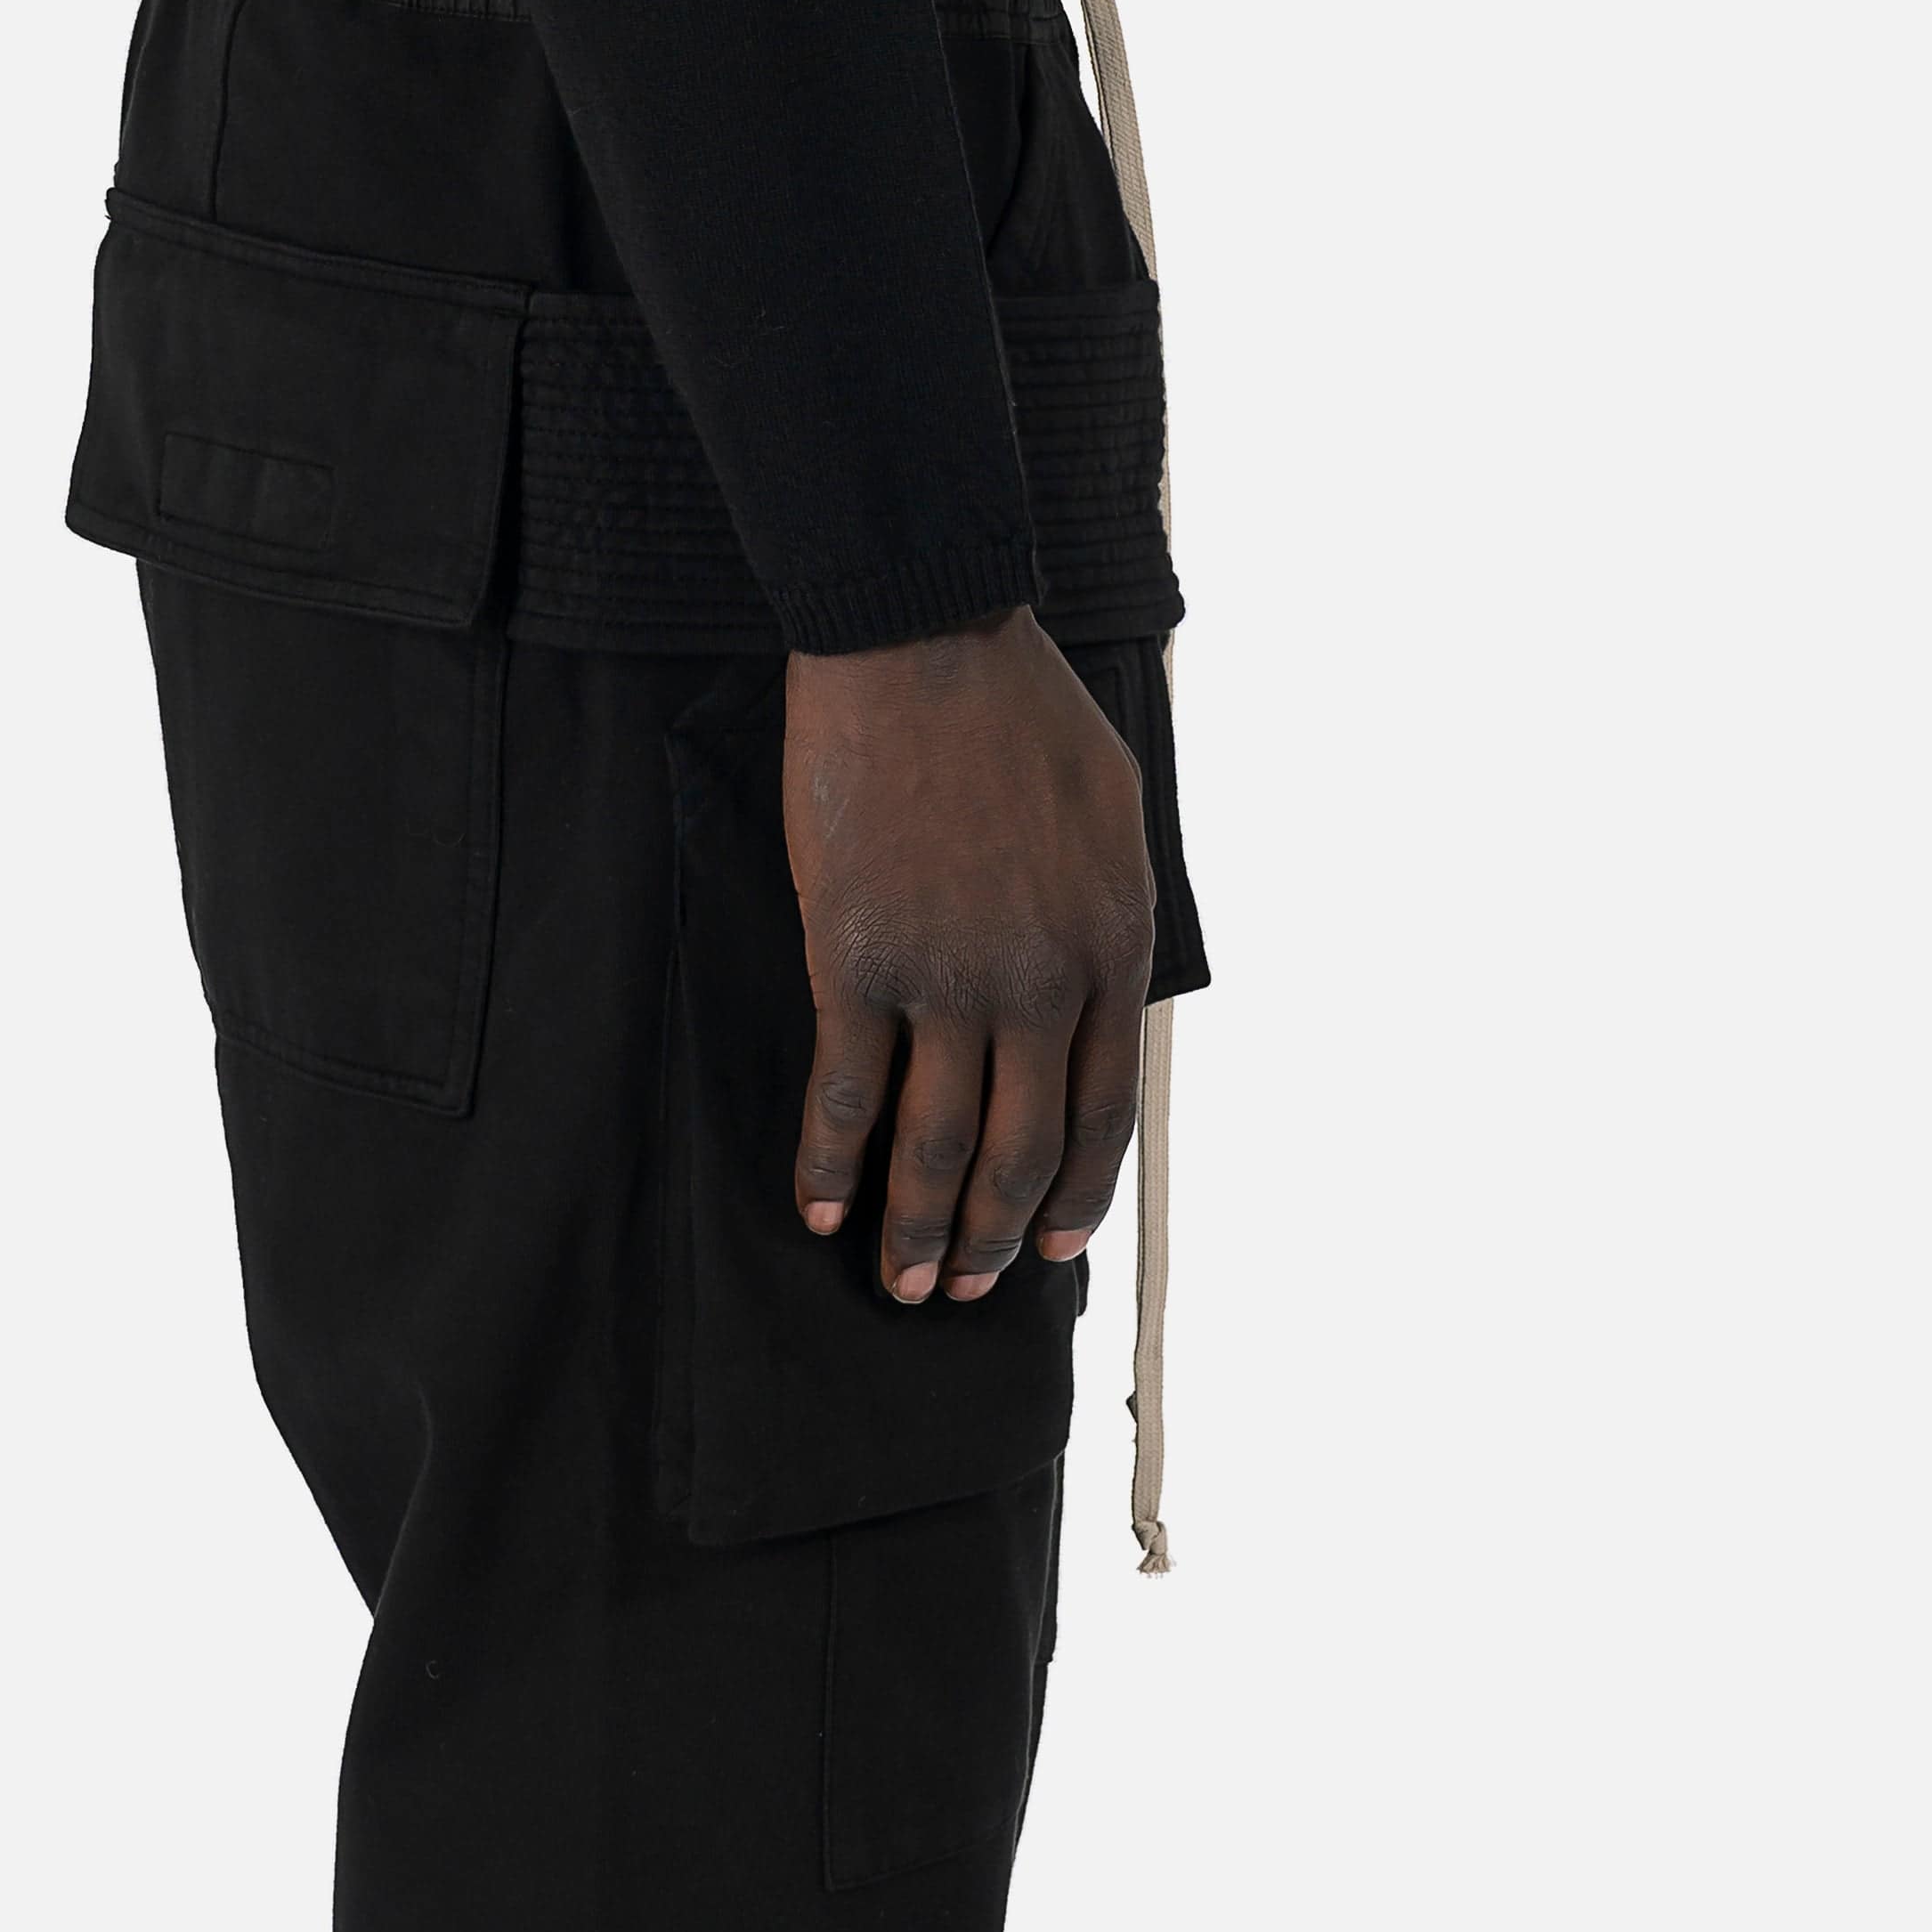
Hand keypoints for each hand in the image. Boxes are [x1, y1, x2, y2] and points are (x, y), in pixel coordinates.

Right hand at [781, 606, 1157, 1302]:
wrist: (924, 640)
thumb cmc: (1018, 711)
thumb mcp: (1112, 816)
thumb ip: (1106, 919)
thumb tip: (1097, 999)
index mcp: (1112, 949)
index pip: (1104, 1113)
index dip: (1076, 1195)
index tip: (1053, 1249)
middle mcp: (1041, 983)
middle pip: (1021, 1151)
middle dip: (994, 1239)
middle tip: (966, 1292)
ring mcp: (948, 979)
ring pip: (937, 1144)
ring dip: (917, 1228)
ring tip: (902, 1280)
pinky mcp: (858, 961)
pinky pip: (846, 1094)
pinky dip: (829, 1164)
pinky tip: (819, 1209)